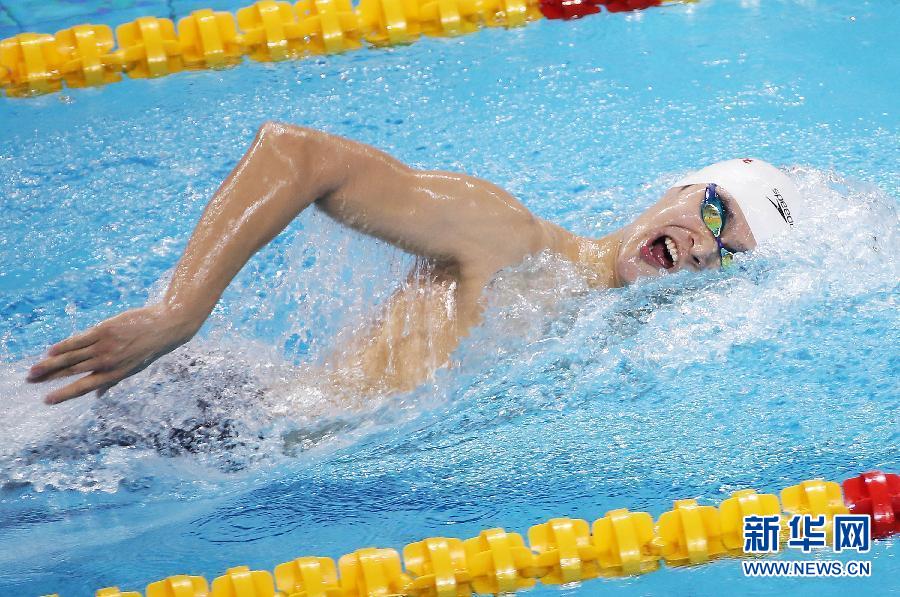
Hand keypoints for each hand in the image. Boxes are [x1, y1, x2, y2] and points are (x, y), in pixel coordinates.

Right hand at [27, 304, 197, 403]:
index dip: (64, 394)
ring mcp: (105, 346)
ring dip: (51, 363)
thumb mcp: (134, 368)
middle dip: (50, 378)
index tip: (47, 400)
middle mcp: (108, 362)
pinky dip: (64, 345)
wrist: (166, 326)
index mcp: (115, 374)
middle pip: (73, 372)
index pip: (84, 387)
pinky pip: (79, 340)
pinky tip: (51, 350)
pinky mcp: (104, 330)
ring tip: (34, 369)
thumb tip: (98, 396)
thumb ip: (113, 380)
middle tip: (31, 381)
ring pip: (72, 357)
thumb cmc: (149, 348)